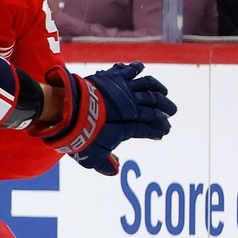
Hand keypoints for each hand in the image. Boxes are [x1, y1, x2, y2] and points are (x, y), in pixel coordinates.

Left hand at [30, 62, 176, 175]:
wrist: (66, 112)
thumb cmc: (80, 136)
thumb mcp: (92, 156)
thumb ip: (104, 164)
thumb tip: (114, 171)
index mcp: (129, 126)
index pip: (150, 127)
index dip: (159, 130)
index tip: (163, 132)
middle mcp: (130, 106)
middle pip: (155, 105)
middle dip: (165, 109)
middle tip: (171, 112)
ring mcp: (121, 90)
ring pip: (147, 85)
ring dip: (158, 88)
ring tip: (164, 92)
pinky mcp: (110, 77)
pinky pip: (126, 70)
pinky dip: (134, 68)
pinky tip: (139, 67)